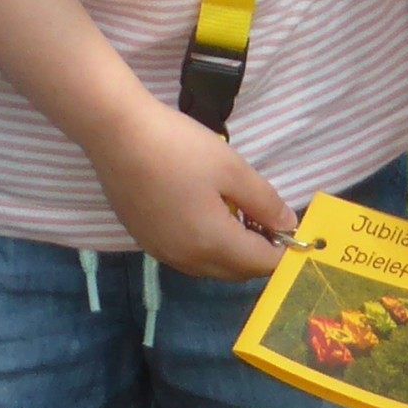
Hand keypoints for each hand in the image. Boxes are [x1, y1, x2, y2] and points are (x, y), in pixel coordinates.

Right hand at [91, 101, 297, 279]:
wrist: (117, 135)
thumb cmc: (180, 148)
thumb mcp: (233, 169)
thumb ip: (265, 202)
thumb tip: (287, 225)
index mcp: (213, 245)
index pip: (261, 265)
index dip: (282, 251)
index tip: (290, 226)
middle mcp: (187, 260)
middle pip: (236, 272)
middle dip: (258, 253)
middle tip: (264, 216)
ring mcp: (162, 252)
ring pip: (210, 267)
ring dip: (231, 251)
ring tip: (235, 212)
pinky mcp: (145, 240)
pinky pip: (187, 256)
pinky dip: (205, 245)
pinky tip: (202, 211)